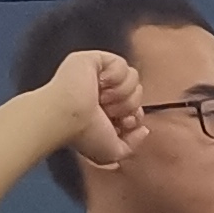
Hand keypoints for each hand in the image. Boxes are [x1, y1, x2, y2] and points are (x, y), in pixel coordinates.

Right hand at [43, 49, 143, 170]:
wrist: (69, 115)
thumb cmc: (83, 134)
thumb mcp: (112, 152)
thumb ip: (132, 144)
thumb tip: (144, 129)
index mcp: (105, 111)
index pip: (136, 108)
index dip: (135, 116)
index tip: (122, 123)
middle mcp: (102, 92)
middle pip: (138, 92)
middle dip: (128, 105)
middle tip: (107, 111)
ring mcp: (98, 75)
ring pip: (133, 77)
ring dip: (121, 93)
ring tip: (102, 98)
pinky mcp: (94, 59)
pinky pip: (122, 64)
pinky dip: (115, 76)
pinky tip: (100, 84)